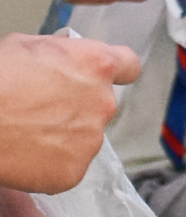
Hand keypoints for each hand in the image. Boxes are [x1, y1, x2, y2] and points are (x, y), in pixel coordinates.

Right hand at [0, 32, 141, 192]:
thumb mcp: (24, 46)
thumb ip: (59, 51)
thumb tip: (66, 57)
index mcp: (96, 66)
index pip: (128, 66)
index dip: (116, 71)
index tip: (104, 77)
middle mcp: (104, 103)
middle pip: (100, 105)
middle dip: (77, 106)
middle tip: (40, 109)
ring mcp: (92, 140)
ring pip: (84, 137)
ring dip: (63, 136)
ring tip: (26, 132)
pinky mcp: (74, 170)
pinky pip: (67, 165)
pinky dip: (49, 162)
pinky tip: (25, 154)